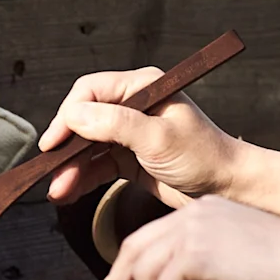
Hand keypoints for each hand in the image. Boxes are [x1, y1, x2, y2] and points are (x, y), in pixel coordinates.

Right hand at [38, 70, 236, 206]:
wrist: (229, 189)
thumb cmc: (205, 156)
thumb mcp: (158, 138)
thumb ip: (116, 124)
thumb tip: (75, 115)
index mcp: (144, 88)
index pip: (91, 92)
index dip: (68, 115)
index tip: (55, 141)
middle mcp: (134, 107)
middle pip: (84, 120)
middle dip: (66, 147)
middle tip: (51, 169)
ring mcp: (130, 134)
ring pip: (87, 146)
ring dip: (71, 168)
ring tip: (58, 190)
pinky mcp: (130, 159)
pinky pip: (97, 166)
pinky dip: (81, 178)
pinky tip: (68, 192)